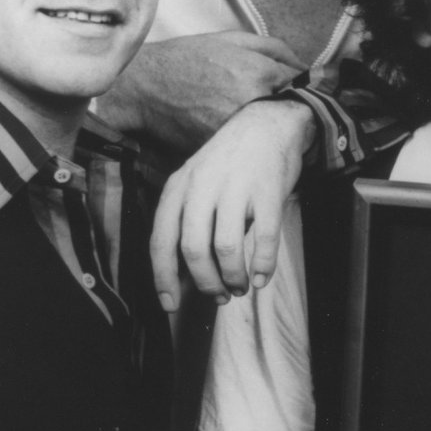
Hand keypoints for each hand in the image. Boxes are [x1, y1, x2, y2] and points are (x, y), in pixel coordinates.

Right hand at [97, 32, 307, 152]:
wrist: (143, 87)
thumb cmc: (187, 58)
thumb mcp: (231, 39)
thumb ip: (274, 49)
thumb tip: (305, 65)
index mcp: (259, 73)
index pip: (302, 87)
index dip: (301, 89)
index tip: (297, 91)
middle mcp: (252, 102)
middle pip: (290, 113)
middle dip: (286, 110)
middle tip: (270, 107)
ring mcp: (237, 129)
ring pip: (269, 133)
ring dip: (267, 128)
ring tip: (245, 120)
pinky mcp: (221, 149)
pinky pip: (245, 147)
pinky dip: (245, 142)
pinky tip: (233, 133)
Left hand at [150, 100, 314, 309]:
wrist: (268, 124)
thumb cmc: (229, 163)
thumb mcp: (195, 181)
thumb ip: (186, 219)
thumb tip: (182, 274)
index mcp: (178, 187)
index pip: (161, 240)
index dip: (163, 277)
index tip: (170, 305)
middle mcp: (202, 187)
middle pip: (193, 249)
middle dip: (205, 282)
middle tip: (218, 296)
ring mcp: (236, 188)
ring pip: (226, 247)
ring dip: (233, 277)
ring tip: (240, 287)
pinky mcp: (269, 191)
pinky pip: (265, 238)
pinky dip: (263, 265)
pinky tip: (262, 277)